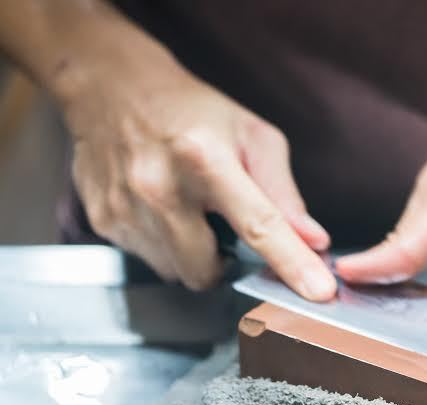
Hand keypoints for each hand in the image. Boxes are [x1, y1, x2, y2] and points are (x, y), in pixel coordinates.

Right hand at [63, 47, 334, 298]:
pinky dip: (165, 245)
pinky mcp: (102, 220)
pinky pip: (149, 260)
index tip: (319, 291)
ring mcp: (124, 206)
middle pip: (208, 270)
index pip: (258, 226)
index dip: (292, 263)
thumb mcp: (253, 136)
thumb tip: (313, 240)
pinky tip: (162, 209)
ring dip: (193, 254)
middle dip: (225, 262)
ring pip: (177, 271)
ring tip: (190, 210)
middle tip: (224, 226)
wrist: (111, 86)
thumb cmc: (192, 112)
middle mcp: (159, 186)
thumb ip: (284, 193)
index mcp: (205, 159)